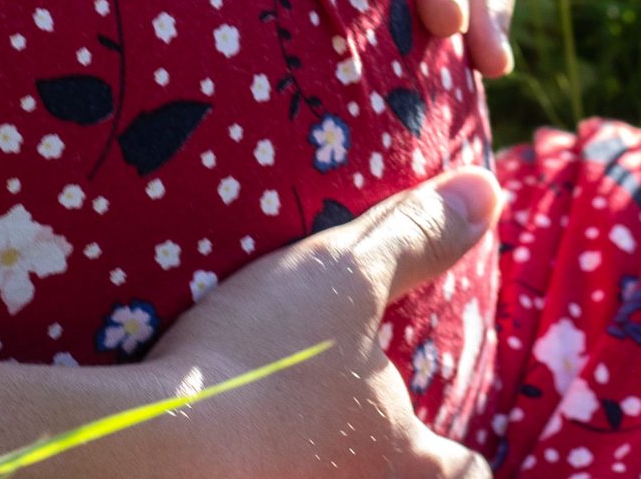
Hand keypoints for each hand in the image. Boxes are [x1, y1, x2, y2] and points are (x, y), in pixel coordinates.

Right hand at [144, 168, 500, 476]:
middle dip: (389, 463)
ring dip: (323, 465)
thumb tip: (488, 191)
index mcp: (407, 466)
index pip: (472, 475)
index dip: (462, 457)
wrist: (152, 447)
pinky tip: (235, 450)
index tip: (447, 440)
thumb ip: (415, 236)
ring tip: (293, 438)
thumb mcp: (345, 275)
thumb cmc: (269, 359)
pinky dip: (262, 470)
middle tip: (360, 429)